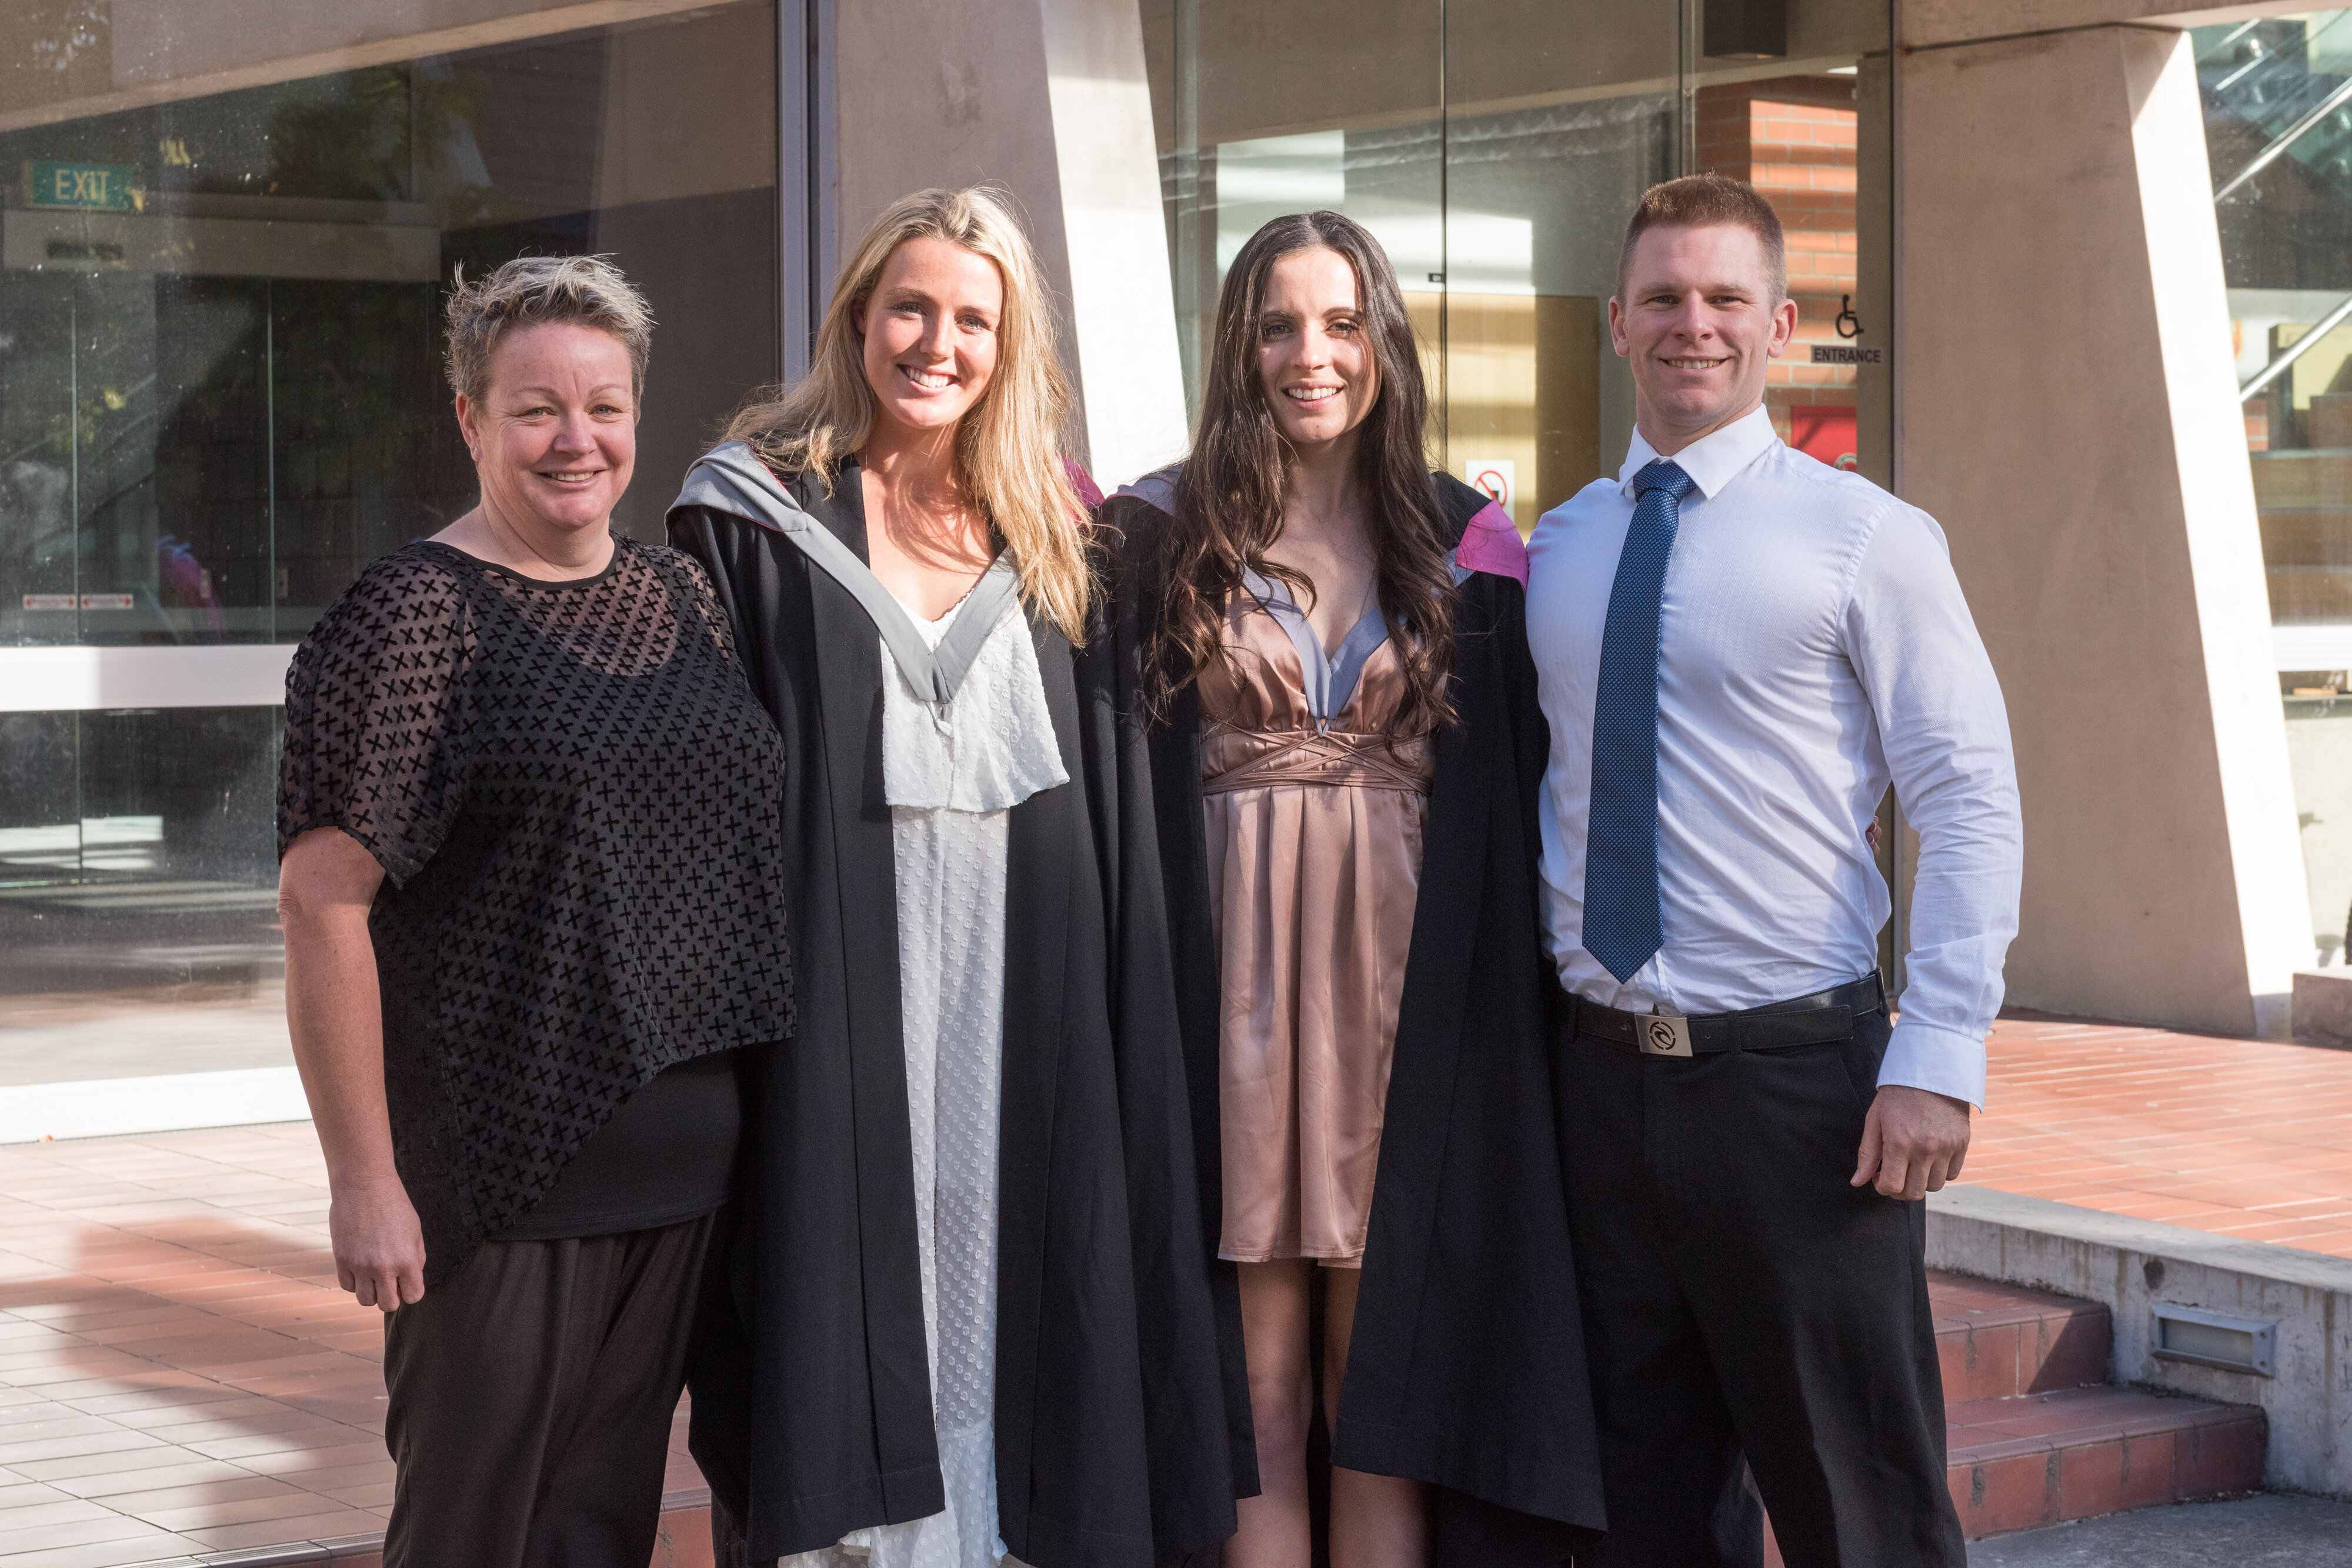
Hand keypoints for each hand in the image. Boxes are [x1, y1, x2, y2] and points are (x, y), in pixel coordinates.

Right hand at [330, 1176, 426, 1310]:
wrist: (364, 1186)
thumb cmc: (394, 1205)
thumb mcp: (415, 1231)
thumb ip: (415, 1259)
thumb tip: (410, 1279)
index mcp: (407, 1260)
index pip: (413, 1297)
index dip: (411, 1291)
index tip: (407, 1282)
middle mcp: (383, 1267)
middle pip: (388, 1305)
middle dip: (392, 1296)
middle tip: (391, 1280)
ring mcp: (359, 1265)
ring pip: (365, 1300)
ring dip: (372, 1292)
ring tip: (375, 1275)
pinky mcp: (341, 1260)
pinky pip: (347, 1286)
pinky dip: (354, 1282)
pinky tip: (360, 1267)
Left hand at [1851, 1084, 1970, 1200]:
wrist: (1930, 1074)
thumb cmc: (1897, 1096)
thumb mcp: (1875, 1121)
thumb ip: (1867, 1154)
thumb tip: (1857, 1182)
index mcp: (1899, 1143)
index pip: (1892, 1186)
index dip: (1882, 1187)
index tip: (1879, 1177)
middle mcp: (1925, 1149)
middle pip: (1914, 1192)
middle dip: (1900, 1189)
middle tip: (1895, 1175)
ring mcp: (1946, 1148)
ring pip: (1934, 1187)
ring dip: (1921, 1182)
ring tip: (1912, 1166)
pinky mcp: (1962, 1144)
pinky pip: (1952, 1174)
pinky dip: (1940, 1173)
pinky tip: (1930, 1160)